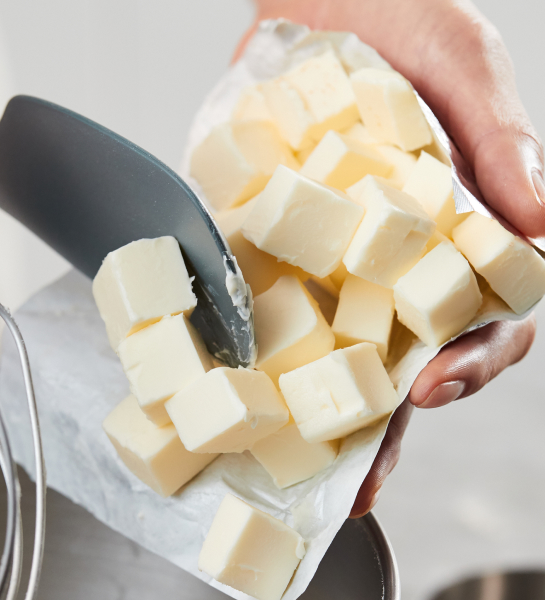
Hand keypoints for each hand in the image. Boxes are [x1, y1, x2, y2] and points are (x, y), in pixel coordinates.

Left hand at [237, 0, 540, 516]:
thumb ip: (502, 139)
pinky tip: (233, 391)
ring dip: (311, 412)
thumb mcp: (460, 64)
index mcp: (456, 236)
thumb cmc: (400, 20)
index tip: (437, 385)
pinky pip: (259, 304)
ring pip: (326, 351)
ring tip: (293, 468)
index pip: (481, 321)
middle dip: (380, 424)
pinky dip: (248, 350)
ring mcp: (325, 259)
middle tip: (355, 481)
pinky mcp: (266, 245)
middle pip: (397, 360)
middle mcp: (390, 262)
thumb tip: (543, 226)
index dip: (471, 362)